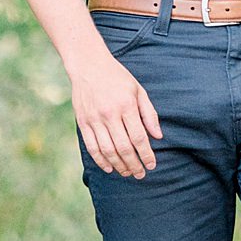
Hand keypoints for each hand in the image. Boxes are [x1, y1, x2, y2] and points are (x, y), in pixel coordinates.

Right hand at [69, 46, 162, 178]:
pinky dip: (100, 160)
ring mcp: (94, 119)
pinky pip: (92, 147)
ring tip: (127, 172)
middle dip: (134, 164)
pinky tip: (109, 167)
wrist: (89, 65)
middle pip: (124, 147)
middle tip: (140, 174)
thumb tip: (158, 136)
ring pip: (107, 150)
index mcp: (126, 105)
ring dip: (119, 165)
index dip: (146, 154)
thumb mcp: (138, 90)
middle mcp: (110, 114)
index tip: (151, 165)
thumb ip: (149, 113)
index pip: (139, 137)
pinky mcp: (83, 122)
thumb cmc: (117, 78)